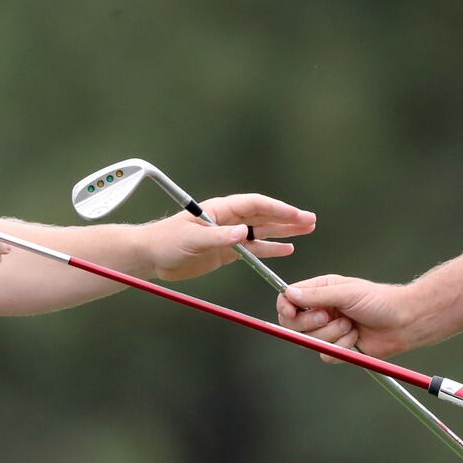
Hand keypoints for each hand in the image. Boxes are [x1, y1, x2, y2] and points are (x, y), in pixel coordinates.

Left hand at [142, 194, 315, 280]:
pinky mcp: (228, 252)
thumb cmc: (166, 241)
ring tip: (307, 229)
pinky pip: (254, 250)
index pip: (255, 205)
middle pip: (264, 216)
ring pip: (263, 232)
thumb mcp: (192, 238)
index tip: (295, 214)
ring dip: (284, 231)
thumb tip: (244, 234)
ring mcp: (230, 236)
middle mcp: (230, 220)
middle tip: (311, 220)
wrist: (151, 257)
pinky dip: (271, 249)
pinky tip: (287, 249)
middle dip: (288, 217)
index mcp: (222, 209)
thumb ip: (219, 236)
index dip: (276, 208)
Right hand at [277, 275, 420, 360]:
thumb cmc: (381, 301)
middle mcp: (323, 310)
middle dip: (311, 322)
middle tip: (329, 315)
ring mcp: (329, 330)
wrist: (403, 322)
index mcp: (322, 290)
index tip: (291, 311)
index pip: (289, 299)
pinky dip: (342, 347)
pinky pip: (326, 355)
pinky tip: (356, 337)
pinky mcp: (339, 348)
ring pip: (310, 341)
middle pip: (293, 323)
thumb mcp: (347, 292)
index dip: (286, 307)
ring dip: (332, 334)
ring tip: (351, 325)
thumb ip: (317, 295)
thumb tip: (289, 294)